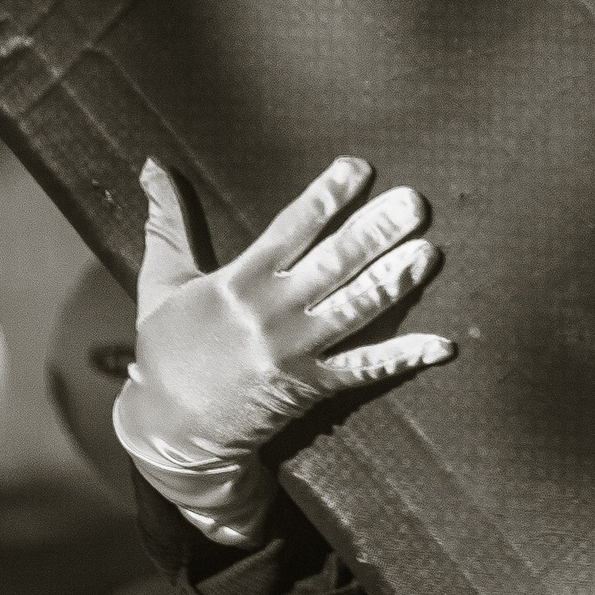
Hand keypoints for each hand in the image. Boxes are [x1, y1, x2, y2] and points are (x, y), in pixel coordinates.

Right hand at [114, 153, 452, 545]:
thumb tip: (151, 164)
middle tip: (415, 202)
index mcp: (237, 283)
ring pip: (354, 311)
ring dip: (395, 282)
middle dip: (377, 231)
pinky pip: (364, 370)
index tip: (360, 168)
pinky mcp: (311, 386)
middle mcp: (270, 315)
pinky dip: (405, 357)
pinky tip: (443, 343)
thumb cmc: (167, 347)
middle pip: (333, 265)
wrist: (169, 430)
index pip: (291, 228)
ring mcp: (295, 353)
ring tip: (430, 252)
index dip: (327, 197)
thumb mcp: (161, 280)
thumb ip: (169, 221)